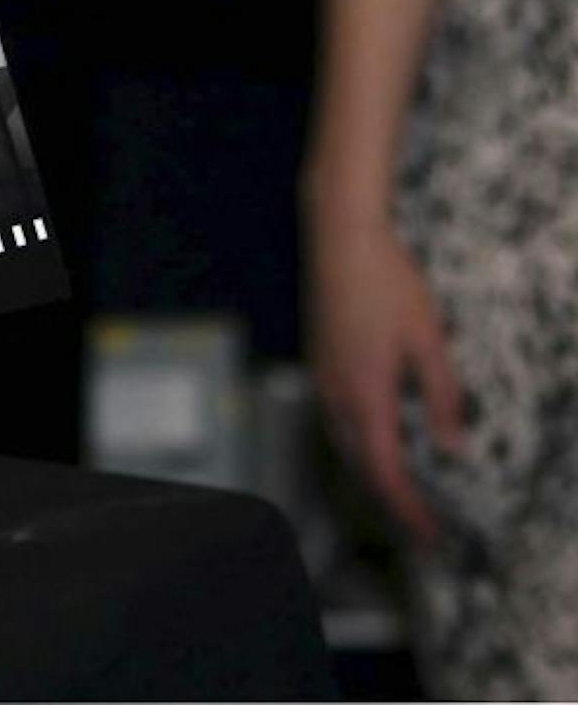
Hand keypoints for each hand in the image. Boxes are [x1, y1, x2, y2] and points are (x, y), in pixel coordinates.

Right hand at [308, 210, 465, 543]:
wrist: (338, 237)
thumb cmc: (387, 282)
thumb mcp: (429, 339)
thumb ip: (442, 397)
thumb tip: (453, 446)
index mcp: (366, 392)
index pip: (385, 470)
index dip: (408, 508)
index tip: (430, 535)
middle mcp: (335, 392)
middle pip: (359, 466)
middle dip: (390, 502)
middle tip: (422, 526)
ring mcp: (321, 376)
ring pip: (343, 444)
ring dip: (371, 474)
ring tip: (402, 492)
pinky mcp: (318, 360)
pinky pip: (334, 420)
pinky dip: (357, 445)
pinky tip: (374, 441)